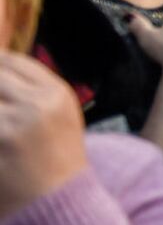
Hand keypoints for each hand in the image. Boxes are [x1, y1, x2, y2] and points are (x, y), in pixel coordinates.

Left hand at [0, 52, 88, 216]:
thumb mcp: (61, 113)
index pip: (12, 61)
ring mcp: (15, 124)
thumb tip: (2, 69)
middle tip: (0, 108)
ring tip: (2, 121)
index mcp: (55, 92)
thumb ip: (34, 91)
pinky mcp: (0, 142)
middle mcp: (37, 103)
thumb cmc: (59, 156)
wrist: (59, 197)